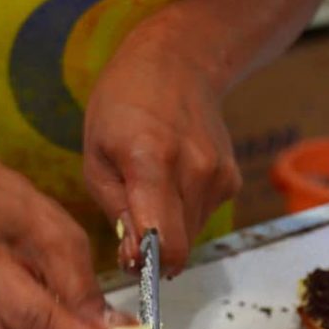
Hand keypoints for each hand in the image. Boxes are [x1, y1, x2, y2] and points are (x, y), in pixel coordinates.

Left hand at [83, 25, 241, 275]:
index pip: (165, 242)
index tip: (134, 263)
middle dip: (155, 249)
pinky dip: (186, 212)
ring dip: (170, 228)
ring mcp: (218, 175)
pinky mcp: (232, 180)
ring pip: (192, 234)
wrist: (177, 63)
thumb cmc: (124, 106)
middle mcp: (193, 170)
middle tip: (132, 226)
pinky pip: (205, 217)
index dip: (150, 265)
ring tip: (153, 189)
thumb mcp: (97, 156)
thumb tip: (137, 260)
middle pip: (179, 245)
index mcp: (151, 161)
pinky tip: (175, 178)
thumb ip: (116, 213)